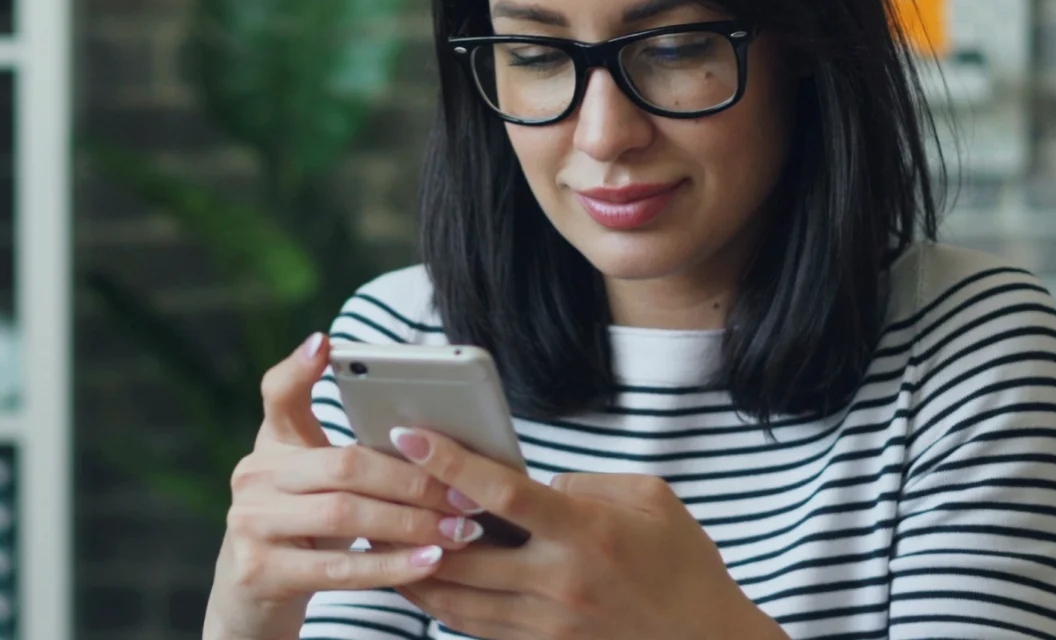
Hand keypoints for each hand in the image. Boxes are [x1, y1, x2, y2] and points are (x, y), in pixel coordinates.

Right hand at [203, 334, 474, 639]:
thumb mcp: (315, 485)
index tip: (327, 342)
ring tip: (460, 530)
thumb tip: (432, 442)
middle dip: (413, 479)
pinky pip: (339, 569)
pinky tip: (431, 563)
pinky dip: (391, 565)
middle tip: (466, 494)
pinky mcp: (260, 571)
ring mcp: (251, 523)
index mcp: (271, 446)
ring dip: (412, 523)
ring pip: (345, 514)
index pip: (278, 396)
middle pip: (343, 464)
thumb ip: (353, 458)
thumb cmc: (303, 530)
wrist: (250, 596)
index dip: (299, 368)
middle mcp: (253, 477)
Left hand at [387, 427, 787, 639]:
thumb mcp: (651, 500)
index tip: (410, 434)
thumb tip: (529, 481)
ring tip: (377, 531)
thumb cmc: (683, 562)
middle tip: (373, 485)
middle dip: (410, 517)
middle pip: (460, 550)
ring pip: (455, 595)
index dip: (450, 461)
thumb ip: (584, 484)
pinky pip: (472, 625)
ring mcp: (547, 621)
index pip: (503, 493)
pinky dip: (437, 600)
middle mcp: (559, 580)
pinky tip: (417, 575)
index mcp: (586, 533)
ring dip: (411, 562)